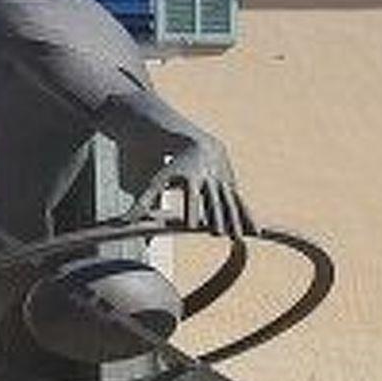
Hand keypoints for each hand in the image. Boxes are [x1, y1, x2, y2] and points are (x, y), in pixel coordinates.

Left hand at [126, 137, 253, 236]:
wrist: (194, 141)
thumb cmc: (169, 165)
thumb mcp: (155, 180)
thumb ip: (143, 201)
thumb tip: (125, 221)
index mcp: (189, 174)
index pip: (190, 194)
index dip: (191, 209)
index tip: (192, 226)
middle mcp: (208, 175)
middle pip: (213, 198)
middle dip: (218, 216)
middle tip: (221, 235)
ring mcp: (222, 178)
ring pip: (230, 201)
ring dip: (235, 220)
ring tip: (238, 238)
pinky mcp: (231, 183)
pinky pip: (240, 201)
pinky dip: (247, 215)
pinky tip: (256, 231)